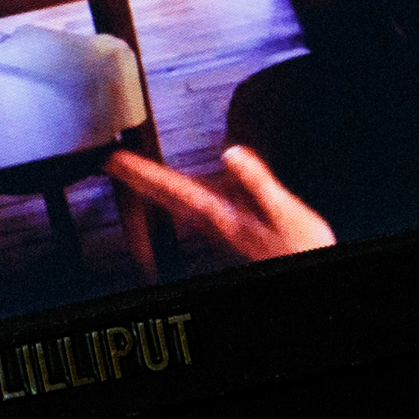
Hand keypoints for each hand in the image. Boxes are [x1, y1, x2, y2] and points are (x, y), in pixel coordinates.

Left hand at [108, 145, 335, 262]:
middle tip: (110, 162)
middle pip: (166, 196)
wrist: (307, 267)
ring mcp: (220, 226)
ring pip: (176, 202)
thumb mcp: (283, 210)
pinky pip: (193, 206)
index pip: (173, 188)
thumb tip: (231, 152)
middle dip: (138, 178)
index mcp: (222, 215)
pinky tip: (177, 188)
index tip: (117, 159)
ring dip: (153, 186)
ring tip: (133, 171)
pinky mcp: (230, 227)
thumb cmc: (299, 246)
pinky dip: (176, 193)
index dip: (143, 172)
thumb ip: (256, 181)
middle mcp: (214, 222)